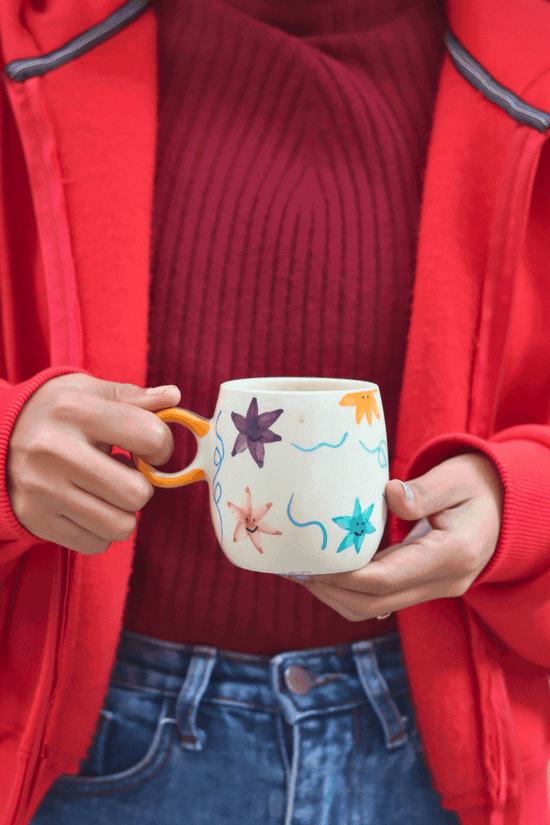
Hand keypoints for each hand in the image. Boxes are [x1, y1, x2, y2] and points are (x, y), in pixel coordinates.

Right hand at [7, 373, 180, 554]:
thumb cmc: (57, 414)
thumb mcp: (88, 392)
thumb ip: (133, 397)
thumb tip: (174, 397)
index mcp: (73, 411)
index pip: (150, 436)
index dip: (162, 445)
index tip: (149, 447)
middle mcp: (53, 451)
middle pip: (138, 493)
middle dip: (141, 485)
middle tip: (124, 472)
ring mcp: (42, 490)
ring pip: (121, 526)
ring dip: (123, 511)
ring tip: (104, 489)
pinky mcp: (36, 520)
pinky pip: (98, 544)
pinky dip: (101, 530)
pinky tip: (85, 504)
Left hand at [292, 453, 503, 620]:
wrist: (506, 506)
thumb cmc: (478, 484)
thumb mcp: (455, 478)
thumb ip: (424, 490)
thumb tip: (388, 495)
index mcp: (453, 554)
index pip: (386, 579)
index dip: (343, 576)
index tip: (309, 562)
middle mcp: (445, 581)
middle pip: (375, 604)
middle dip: (331, 591)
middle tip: (295, 569)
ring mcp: (436, 588)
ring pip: (376, 608)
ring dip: (336, 595)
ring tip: (303, 571)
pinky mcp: (425, 585)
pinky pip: (383, 598)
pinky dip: (352, 589)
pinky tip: (328, 570)